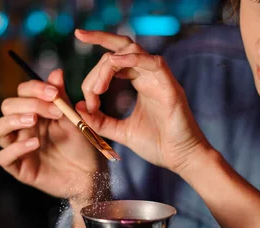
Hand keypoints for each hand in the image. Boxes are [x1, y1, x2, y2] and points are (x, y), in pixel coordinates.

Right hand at [0, 69, 104, 202]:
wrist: (91, 176)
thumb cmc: (82, 147)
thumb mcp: (74, 119)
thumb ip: (62, 98)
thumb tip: (57, 72)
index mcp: (35, 112)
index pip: (21, 92)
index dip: (34, 89)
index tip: (55, 94)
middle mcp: (22, 128)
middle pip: (7, 106)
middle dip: (29, 104)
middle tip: (53, 112)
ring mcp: (17, 147)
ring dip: (11, 121)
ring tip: (33, 121)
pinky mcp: (19, 168)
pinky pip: (3, 157)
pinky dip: (16, 148)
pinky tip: (34, 144)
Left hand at [74, 29, 211, 174]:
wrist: (182, 159)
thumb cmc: (158, 145)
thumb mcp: (121, 132)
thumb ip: (100, 121)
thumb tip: (78, 107)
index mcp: (141, 83)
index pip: (115, 60)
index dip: (94, 74)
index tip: (86, 99)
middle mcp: (150, 76)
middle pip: (123, 46)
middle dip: (99, 38)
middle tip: (79, 36)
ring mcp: (160, 79)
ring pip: (133, 50)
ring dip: (108, 63)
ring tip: (96, 89)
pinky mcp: (170, 87)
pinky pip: (153, 62)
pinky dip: (133, 59)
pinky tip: (114, 62)